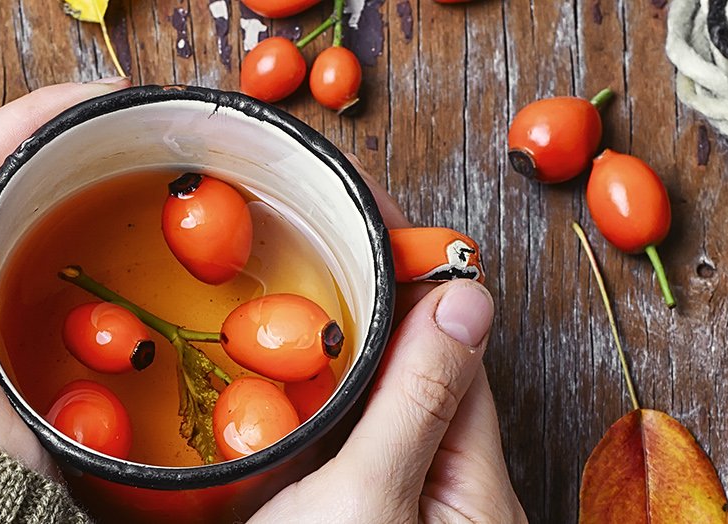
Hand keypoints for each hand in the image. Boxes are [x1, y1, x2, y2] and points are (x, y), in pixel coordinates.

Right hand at [251, 170, 524, 522]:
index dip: (410, 268)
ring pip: (367, 411)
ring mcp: (397, 512)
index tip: (362, 204)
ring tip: (270, 289)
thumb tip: (466, 295)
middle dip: (363, 297)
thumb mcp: (370, 499)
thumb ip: (416, 402)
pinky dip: (296, 407)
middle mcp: (446, 496)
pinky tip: (255, 386)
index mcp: (472, 483)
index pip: (450, 345)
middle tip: (305, 225)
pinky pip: (333, 451)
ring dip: (323, 351)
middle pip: (410, 370)